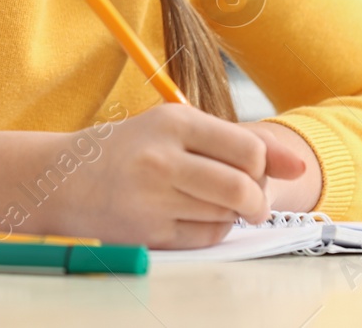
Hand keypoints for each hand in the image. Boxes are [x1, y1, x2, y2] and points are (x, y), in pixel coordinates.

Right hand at [42, 103, 308, 248]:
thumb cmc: (126, 150)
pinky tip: (191, 216)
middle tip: (250, 200)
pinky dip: (211, 231)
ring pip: (226, 215)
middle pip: (241, 188)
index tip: (259, 171)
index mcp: (172, 122)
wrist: (62, 179)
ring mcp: (153, 198)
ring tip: (206, 200)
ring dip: (231, 214)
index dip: (264, 166)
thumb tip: (298, 165)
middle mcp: (162, 158)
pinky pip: (205, 238)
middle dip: (257, 200)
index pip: (247, 148)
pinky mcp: (148, 232)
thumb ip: (233, 141)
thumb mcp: (173, 128)